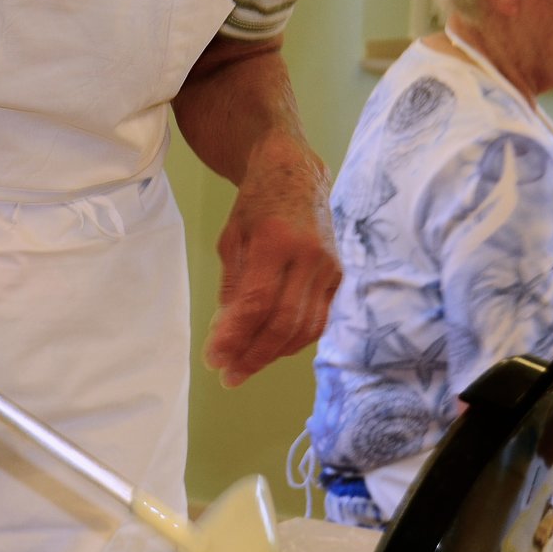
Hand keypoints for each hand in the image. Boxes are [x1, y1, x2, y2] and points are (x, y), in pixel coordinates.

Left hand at [202, 152, 341, 388]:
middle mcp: (309, 256)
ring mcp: (329, 267)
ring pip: (306, 327)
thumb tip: (226, 337)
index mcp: (275, 241)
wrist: (296, 176)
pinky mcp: (338, 276)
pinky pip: (319, 319)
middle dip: (254, 355)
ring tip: (246, 367)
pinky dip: (294, 341)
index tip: (214, 359)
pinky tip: (271, 348)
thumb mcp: (231, 240)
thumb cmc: (256, 205)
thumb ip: (232, 288)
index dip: (235, 337)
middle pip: (285, 322)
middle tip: (229, 375)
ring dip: (274, 354)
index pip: (257, 303)